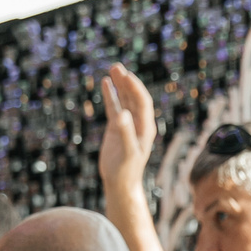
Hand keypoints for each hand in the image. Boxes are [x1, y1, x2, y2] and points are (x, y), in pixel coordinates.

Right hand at [96, 64, 157, 195]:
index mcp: (145, 128)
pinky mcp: (116, 128)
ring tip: (112, 69)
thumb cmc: (126, 170)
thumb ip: (125, 133)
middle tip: (116, 66)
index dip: (135, 88)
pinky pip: (114, 107)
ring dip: (119, 84)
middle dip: (126, 82)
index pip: (142, 102)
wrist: (120, 184)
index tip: (126, 75)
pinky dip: (111, 95)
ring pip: (124, 100)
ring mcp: (127, 124)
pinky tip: (105, 83)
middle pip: (134, 97)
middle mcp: (138, 123)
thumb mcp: (127, 152)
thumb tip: (122, 114)